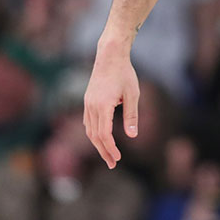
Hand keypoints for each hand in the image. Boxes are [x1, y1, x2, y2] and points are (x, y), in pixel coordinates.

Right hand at [83, 45, 139, 167]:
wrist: (110, 55)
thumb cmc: (124, 73)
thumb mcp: (133, 94)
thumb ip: (132, 115)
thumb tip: (132, 135)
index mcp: (102, 106)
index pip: (104, 134)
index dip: (110, 149)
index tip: (118, 158)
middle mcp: (91, 106)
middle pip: (95, 136)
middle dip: (104, 152)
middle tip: (113, 165)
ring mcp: (87, 103)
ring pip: (89, 130)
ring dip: (98, 144)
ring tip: (108, 155)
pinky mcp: (87, 100)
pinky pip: (88, 122)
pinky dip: (93, 133)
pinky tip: (100, 139)